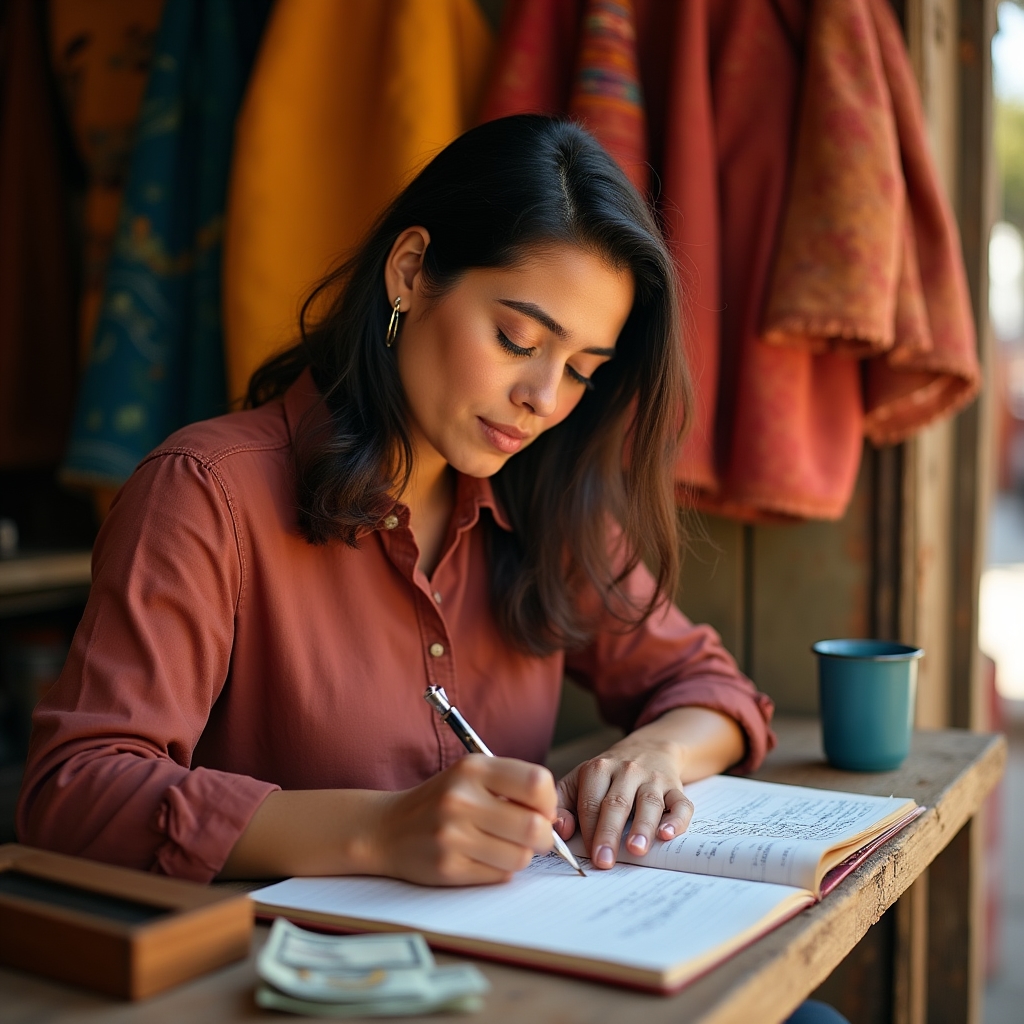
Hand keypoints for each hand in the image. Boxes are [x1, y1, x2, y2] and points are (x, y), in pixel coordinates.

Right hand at [371, 755, 556, 885]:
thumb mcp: (470, 775)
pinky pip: (499, 876)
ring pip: (521, 857)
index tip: (541, 810)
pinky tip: (483, 857)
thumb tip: (554, 816)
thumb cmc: (441, 800)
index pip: (537, 783)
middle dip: (544, 837)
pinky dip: (500, 870)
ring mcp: (453, 835)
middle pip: (534, 827)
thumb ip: (511, 785)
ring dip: (520, 855)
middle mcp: (461, 798)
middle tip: (533, 836)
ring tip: (502, 846)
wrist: (386, 828)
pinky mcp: (448, 868)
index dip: (549, 802)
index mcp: (472, 768)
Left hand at [554, 737, 693, 869]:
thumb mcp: (579, 781)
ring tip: (636, 849)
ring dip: (642, 827)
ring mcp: (653, 779)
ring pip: (649, 803)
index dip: (588, 830)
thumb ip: (563, 804)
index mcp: (598, 770)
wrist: (648, 749)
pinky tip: (667, 834)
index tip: (587, 854)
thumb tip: (560, 829)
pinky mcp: (675, 787)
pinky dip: (676, 820)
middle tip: (604, 861)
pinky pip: (680, 804)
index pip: (591, 802)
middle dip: (609, 834)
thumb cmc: (608, 775)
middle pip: (617, 803)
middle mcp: (626, 771)